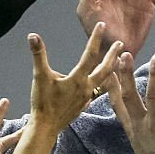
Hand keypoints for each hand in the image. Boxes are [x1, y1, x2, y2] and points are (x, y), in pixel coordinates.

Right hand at [15, 23, 122, 153]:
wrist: (46, 128)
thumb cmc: (42, 103)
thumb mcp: (39, 77)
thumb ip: (38, 55)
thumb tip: (33, 36)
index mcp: (78, 79)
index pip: (90, 55)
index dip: (96, 39)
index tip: (103, 26)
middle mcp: (86, 88)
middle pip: (104, 69)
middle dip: (112, 55)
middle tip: (121, 44)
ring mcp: (86, 98)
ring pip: (103, 81)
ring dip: (109, 70)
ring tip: (116, 62)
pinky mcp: (82, 106)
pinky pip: (96, 92)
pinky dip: (101, 85)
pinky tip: (99, 84)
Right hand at [110, 52, 154, 153]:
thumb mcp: (136, 137)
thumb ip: (133, 120)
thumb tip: (129, 106)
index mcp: (130, 125)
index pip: (116, 100)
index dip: (110, 83)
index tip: (107, 66)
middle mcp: (139, 123)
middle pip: (129, 94)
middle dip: (125, 74)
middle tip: (122, 54)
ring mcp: (154, 125)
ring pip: (152, 96)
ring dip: (154, 76)